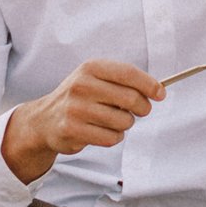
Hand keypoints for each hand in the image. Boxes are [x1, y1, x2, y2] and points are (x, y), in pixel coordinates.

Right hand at [1, 58, 160, 183]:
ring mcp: (76, 108)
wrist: (44, 119)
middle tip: (141, 111)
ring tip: (113, 121)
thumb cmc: (80, 98)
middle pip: (130, 99)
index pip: (128, 73)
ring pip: (123, 121)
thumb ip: (124, 81)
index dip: (149, 84)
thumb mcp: (96, 78)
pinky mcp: (72, 130)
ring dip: (125, 124)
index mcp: (91, 68)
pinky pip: (111, 138)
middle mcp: (82, 85)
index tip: (161, 94)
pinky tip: (102, 132)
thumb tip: (158, 90)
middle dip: (142, 108)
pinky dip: (114, 137)